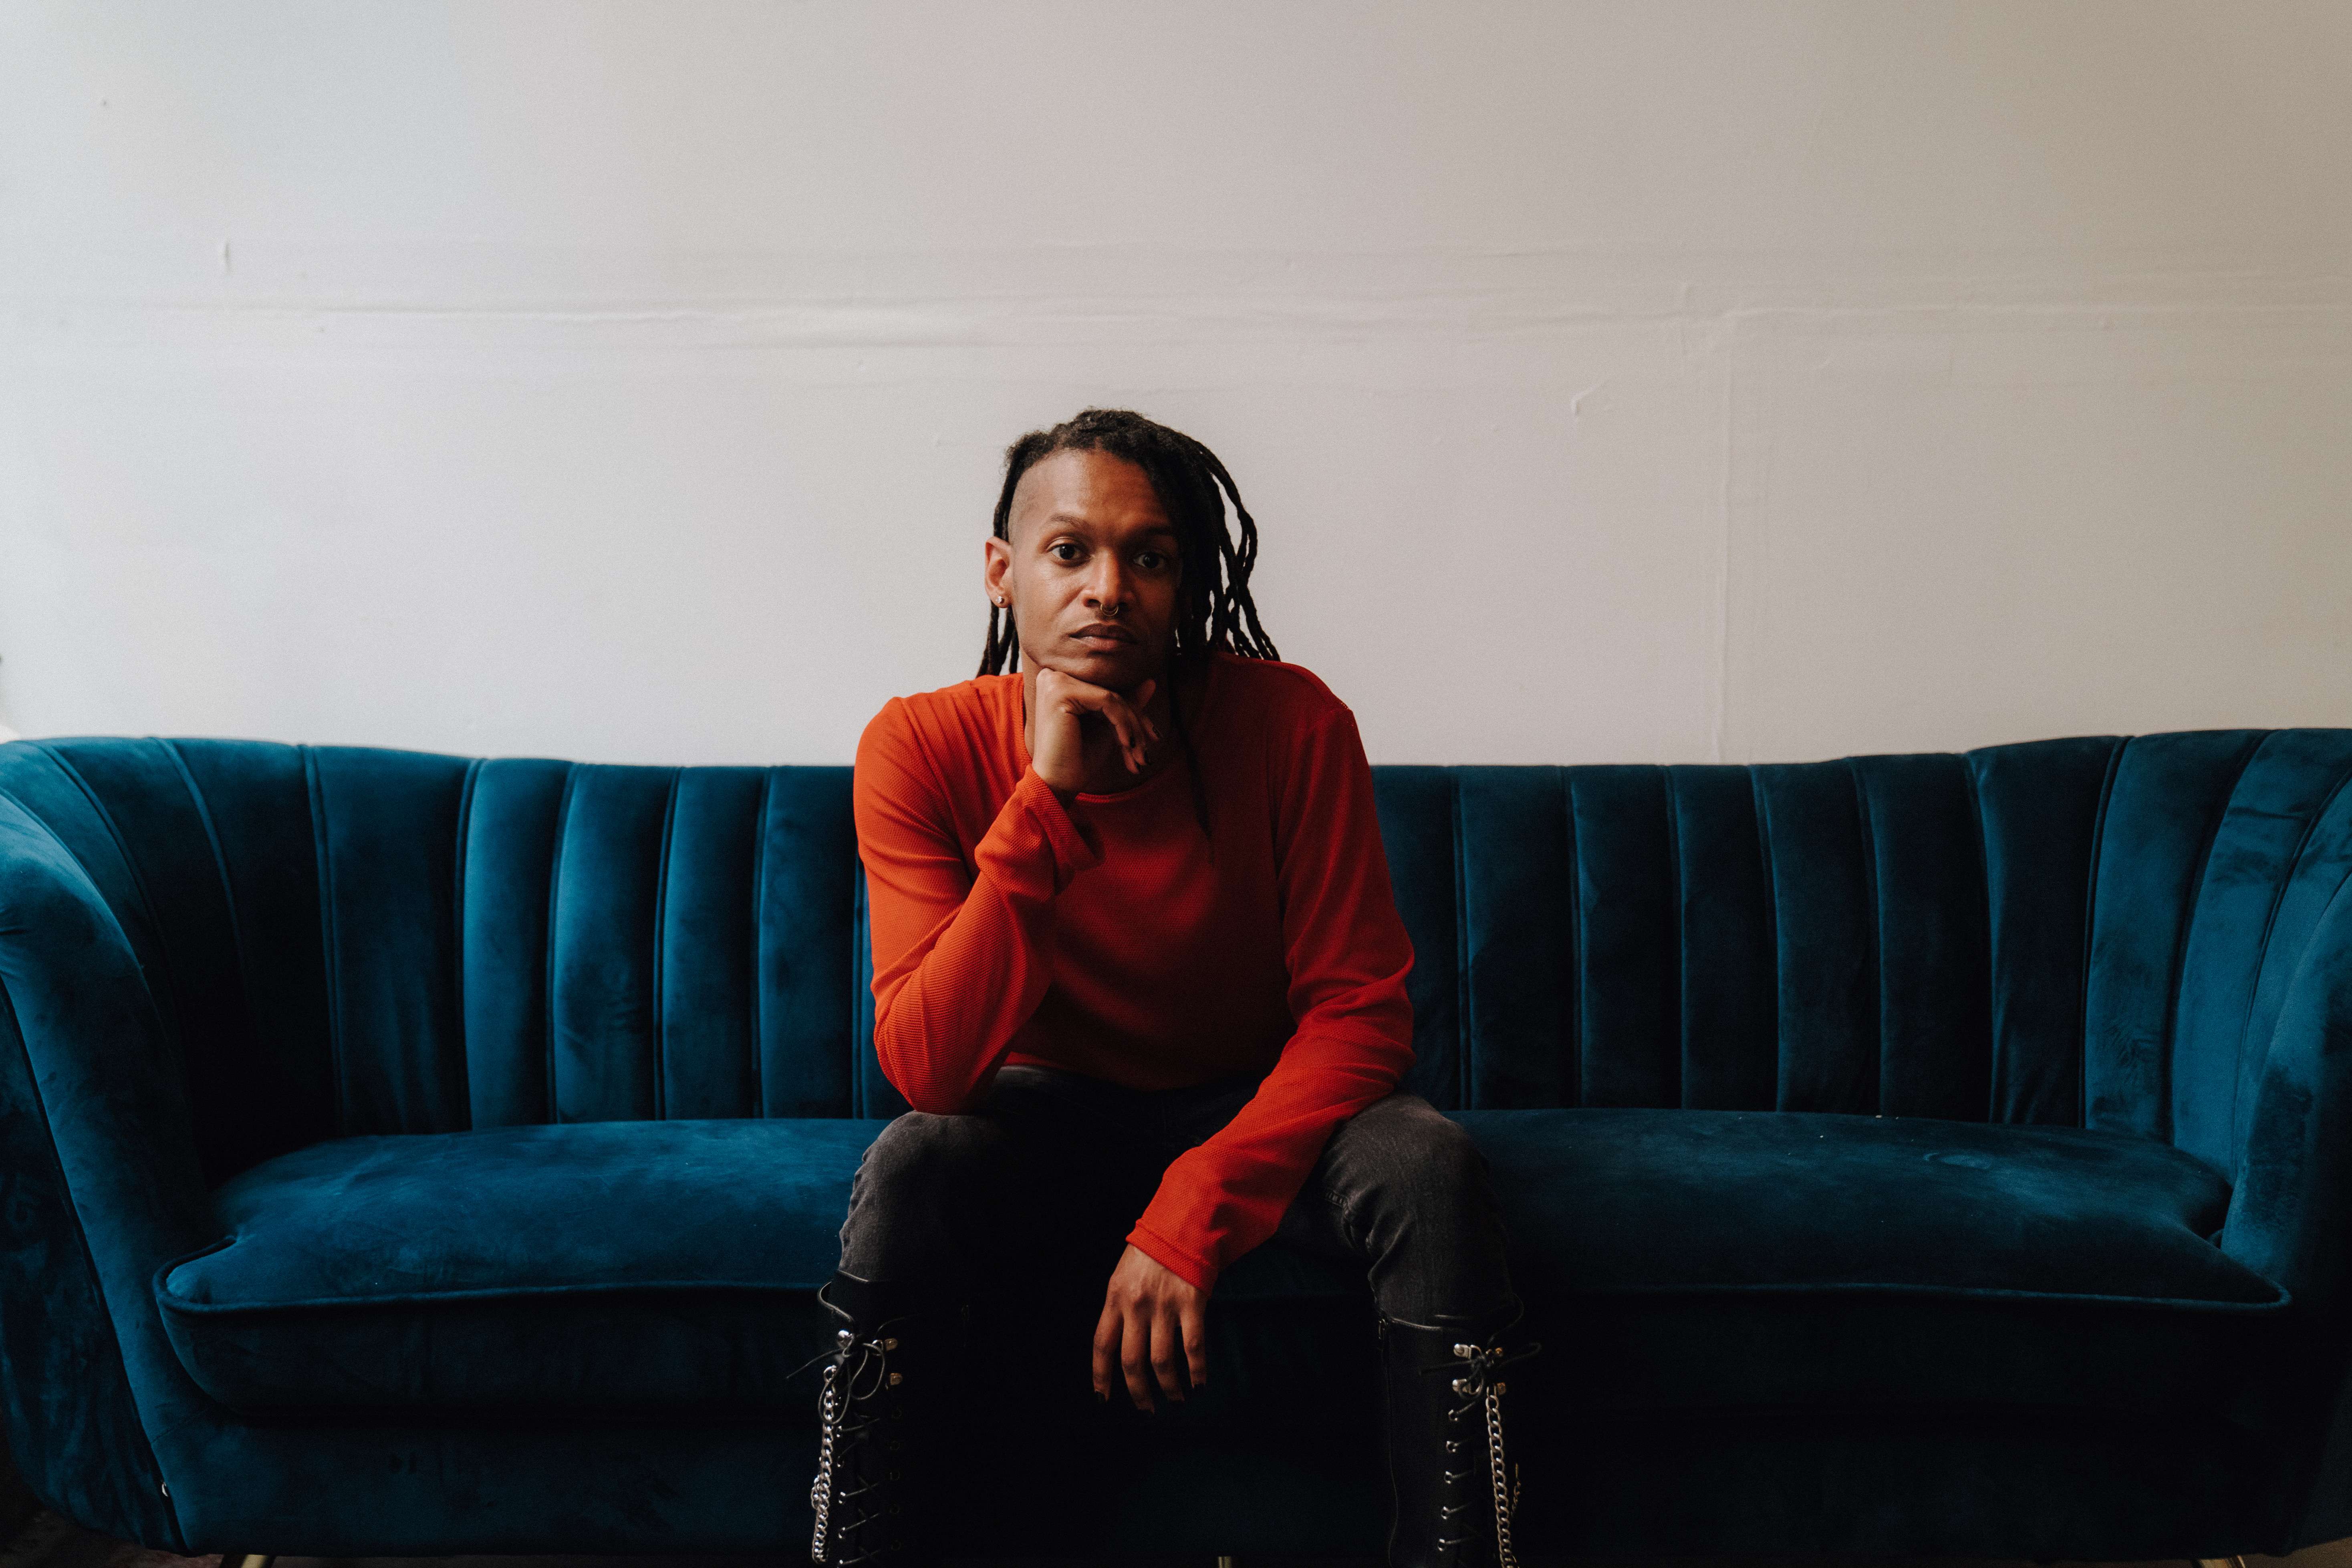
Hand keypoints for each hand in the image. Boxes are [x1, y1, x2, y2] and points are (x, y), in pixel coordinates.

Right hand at [1029, 669, 1157, 796]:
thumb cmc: (1078, 759)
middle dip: (1136, 723)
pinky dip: (1123, 724)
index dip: (1134, 714)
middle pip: (1111, 693)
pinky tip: (1126, 745)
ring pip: (1112, 697)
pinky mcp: (1061, 692)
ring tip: (1140, 755)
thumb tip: (1151, 682)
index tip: (1153, 738)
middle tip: (1148, 749)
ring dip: (1132, 728)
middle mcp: (1054, 677)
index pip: (1108, 692)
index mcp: (1060, 683)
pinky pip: (1107, 701)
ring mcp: (1056, 681)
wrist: (1056, 784)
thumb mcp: (1107, 728)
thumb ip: (1124, 704)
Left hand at [1092, 1243, 1207, 1410]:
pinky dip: (1196, 1371)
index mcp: (1114, 1298)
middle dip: (1138, 1392)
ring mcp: (1164, 1305)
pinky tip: (1198, 1383)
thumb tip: (1119, 1345)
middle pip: (1131, 1361)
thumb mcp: (1122, 1276)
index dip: (1101, 1376)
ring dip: (1168, 1387)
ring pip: (1161, 1361)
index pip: (1102, 1345)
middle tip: (1146, 1408)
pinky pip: (1193, 1346)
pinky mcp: (1191, 1303)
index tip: (1102, 1398)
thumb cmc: (1150, 1252)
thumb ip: (1119, 1308)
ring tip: (1175, 1399)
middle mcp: (1136, 1305)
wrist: (1181, 1224)